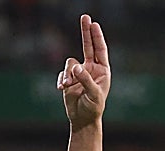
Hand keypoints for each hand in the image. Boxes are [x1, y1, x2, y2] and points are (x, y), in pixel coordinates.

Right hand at [56, 15, 110, 129]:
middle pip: (88, 46)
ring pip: (70, 62)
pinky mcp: (69, 78)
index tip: (94, 24)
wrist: (82, 119)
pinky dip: (62, 79)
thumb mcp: (93, 94)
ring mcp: (79, 72)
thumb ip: (86, 79)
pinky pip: (63, 72)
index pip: (100, 50)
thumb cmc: (93, 108)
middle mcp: (91, 69)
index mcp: (103, 71)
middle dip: (86, 32)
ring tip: (68, 86)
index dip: (97, 37)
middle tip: (85, 17)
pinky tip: (62, 89)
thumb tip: (76, 67)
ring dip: (68, 73)